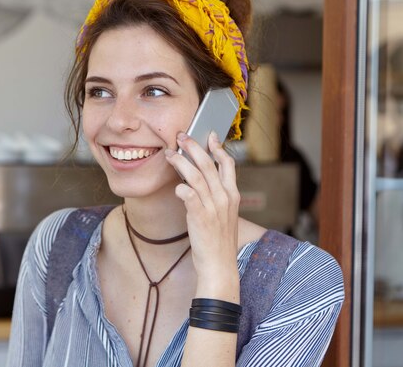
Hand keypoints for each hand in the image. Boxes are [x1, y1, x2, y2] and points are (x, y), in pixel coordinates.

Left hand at [165, 131, 239, 298]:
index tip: (210, 136)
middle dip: (194, 147)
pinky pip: (188, 196)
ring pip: (195, 176)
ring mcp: (213, 207)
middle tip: (181, 136)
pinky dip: (181, 189)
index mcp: (232, 195)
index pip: (227, 164)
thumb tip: (202, 183)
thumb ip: (218, 197)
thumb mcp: (225, 215)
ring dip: (181, 161)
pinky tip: (175, 187)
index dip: (218, 148)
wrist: (219, 265)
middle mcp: (224, 198)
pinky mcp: (200, 217)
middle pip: (208, 164)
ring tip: (170, 154)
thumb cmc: (219, 242)